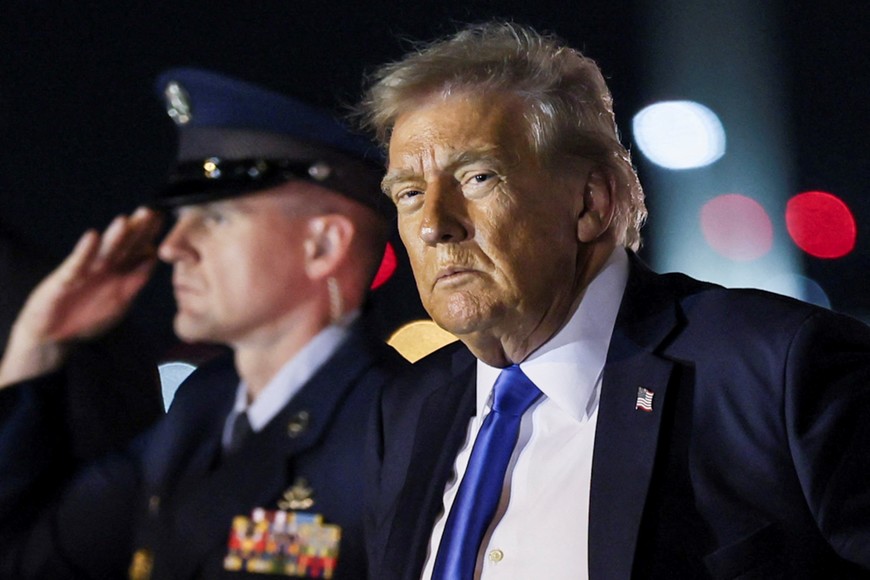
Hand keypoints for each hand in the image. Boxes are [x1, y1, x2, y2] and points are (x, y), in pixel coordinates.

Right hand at [0, 207, 162, 386]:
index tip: (165, 220)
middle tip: (151, 212)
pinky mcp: (65, 280)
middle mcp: (104, 268)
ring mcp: (85, 272)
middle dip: (137, 230)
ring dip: (114, 237)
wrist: (54, 336)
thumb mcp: (120, 300)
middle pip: (124, 246)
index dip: (150, 236)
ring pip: (103, 251)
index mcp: (119, 273)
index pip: (137, 250)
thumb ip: (136, 280)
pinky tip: (92, 237)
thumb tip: (153, 258)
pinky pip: (77, 264)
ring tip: (125, 221)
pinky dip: (85, 251)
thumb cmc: (87, 317)